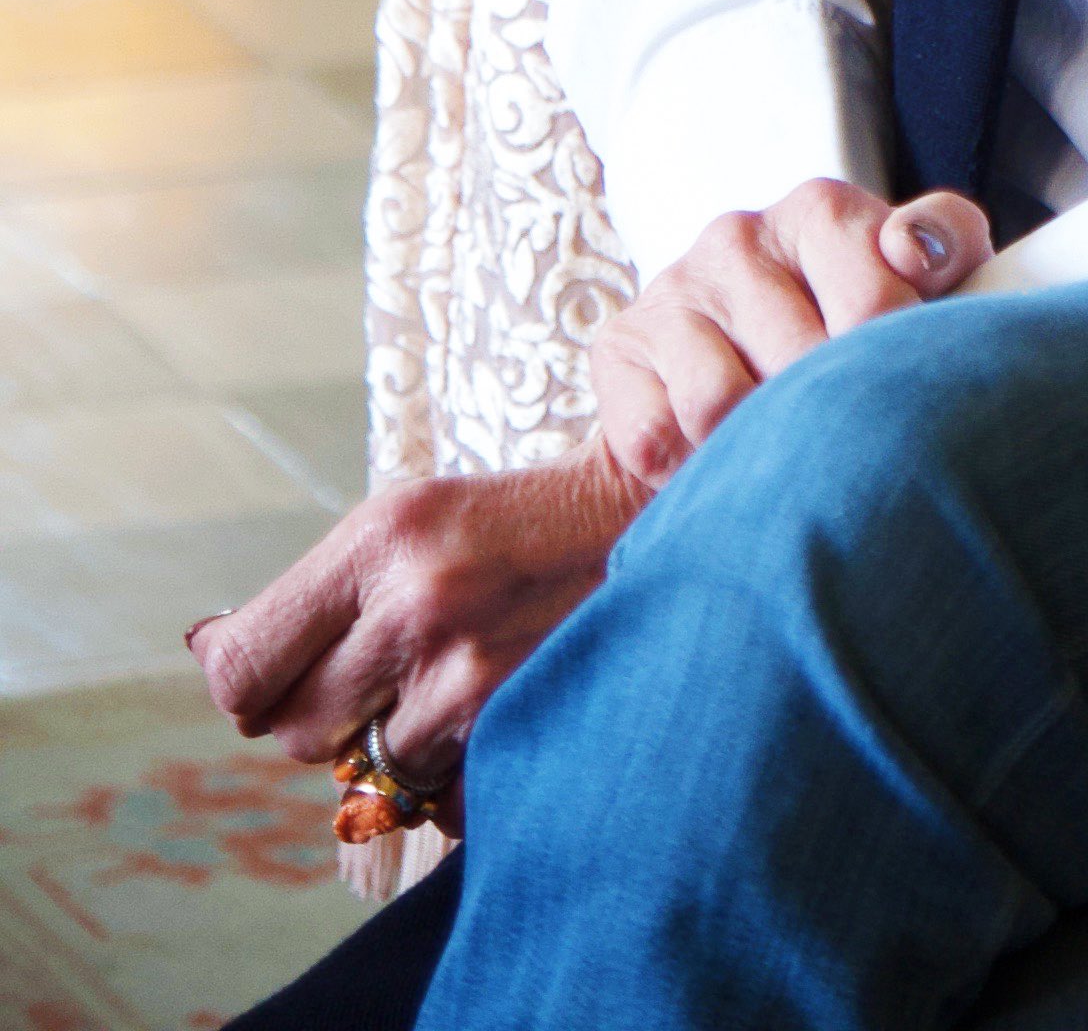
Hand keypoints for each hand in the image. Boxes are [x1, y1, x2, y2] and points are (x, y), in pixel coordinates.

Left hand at [189, 446, 640, 796]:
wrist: (649, 517)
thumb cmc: (510, 523)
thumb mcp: (410, 520)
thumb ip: (316, 594)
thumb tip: (211, 656)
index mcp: (383, 536)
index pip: (241, 668)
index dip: (239, 688)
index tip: (261, 678)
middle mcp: (421, 604)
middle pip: (291, 731)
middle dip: (321, 715)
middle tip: (376, 669)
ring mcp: (475, 674)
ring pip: (363, 771)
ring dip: (392, 742)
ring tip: (447, 676)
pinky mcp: (518, 726)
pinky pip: (431, 798)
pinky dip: (446, 772)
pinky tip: (486, 706)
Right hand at [589, 179, 994, 487]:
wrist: (732, 381)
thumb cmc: (844, 330)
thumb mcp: (917, 277)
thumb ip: (944, 243)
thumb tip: (914, 251)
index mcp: (820, 210)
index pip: (872, 297)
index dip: (894, 362)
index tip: (903, 391)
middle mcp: (739, 237)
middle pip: (798, 361)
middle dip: (825, 417)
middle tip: (841, 448)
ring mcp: (674, 290)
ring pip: (721, 403)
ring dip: (754, 447)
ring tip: (779, 456)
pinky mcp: (618, 348)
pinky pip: (656, 434)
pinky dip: (688, 467)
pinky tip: (714, 461)